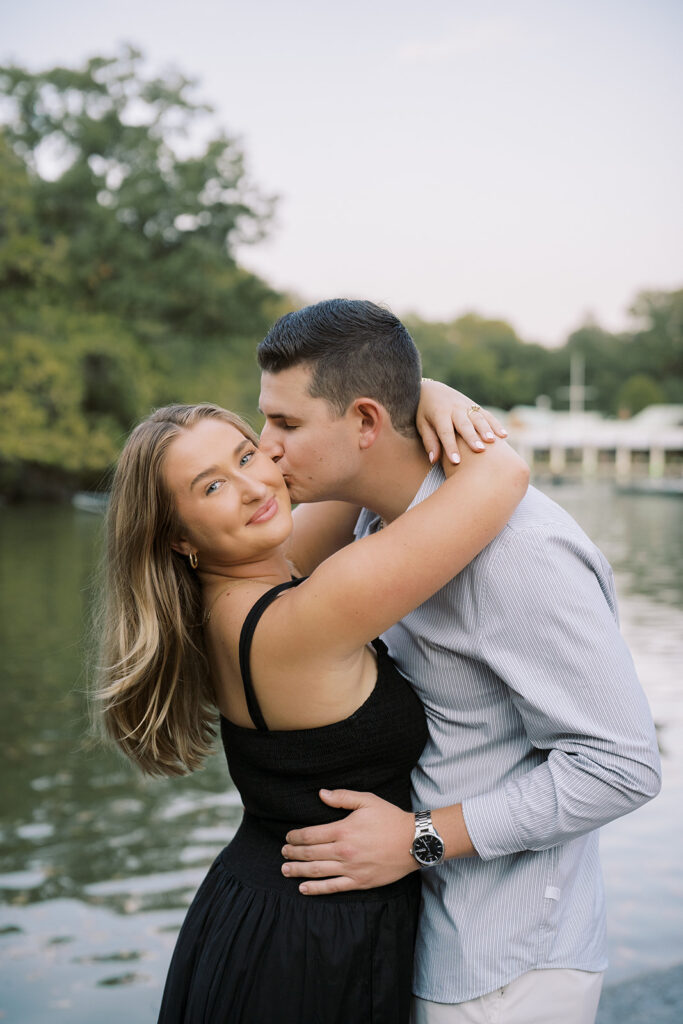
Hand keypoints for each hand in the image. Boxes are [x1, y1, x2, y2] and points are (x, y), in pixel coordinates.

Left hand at [280, 789, 417, 894]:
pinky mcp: (359, 881)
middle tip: (283, 853)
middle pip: (310, 853)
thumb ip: (342, 797)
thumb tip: (321, 794)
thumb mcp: (367, 801)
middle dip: (293, 853)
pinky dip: (316, 889)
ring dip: (298, 871)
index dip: (295, 836)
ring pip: (317, 871)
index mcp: (343, 830)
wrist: (413, 842)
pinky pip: (333, 887)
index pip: (311, 835)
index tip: (288, 837)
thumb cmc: (390, 819)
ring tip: (285, 870)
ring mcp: (351, 868)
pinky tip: (303, 889)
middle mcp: (344, 851)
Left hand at [417, 380, 506, 464]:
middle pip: (464, 424)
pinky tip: (504, 435)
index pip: (445, 432)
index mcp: (439, 414)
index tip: (456, 461)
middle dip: (472, 437)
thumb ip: (429, 442)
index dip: (451, 447)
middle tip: (479, 450)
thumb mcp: (422, 425)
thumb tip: (434, 460)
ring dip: (486, 429)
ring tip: (492, 441)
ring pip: (478, 418)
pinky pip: (487, 414)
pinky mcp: (474, 405)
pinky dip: (495, 424)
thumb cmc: (424, 413)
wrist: (432, 390)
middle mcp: (454, 408)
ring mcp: (466, 405)